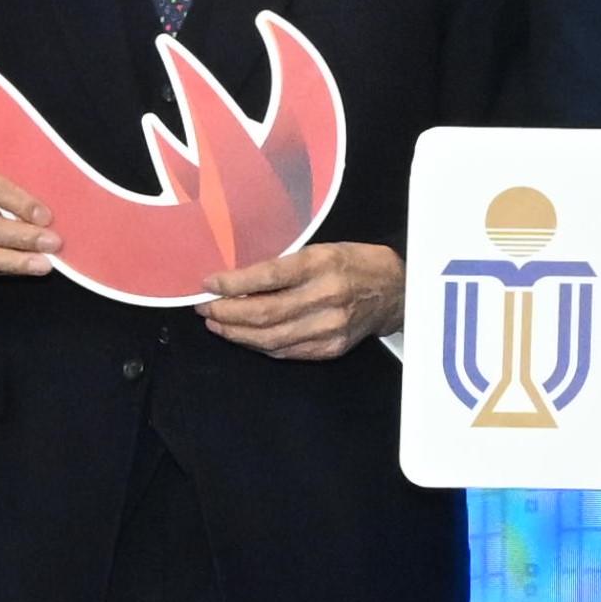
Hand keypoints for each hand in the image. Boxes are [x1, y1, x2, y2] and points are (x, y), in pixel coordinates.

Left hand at [201, 238, 401, 364]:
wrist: (395, 292)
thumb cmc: (354, 263)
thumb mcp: (321, 249)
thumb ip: (285, 266)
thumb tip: (240, 280)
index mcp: (321, 265)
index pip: (267, 277)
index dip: (232, 284)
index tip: (208, 284)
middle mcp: (325, 298)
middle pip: (264, 313)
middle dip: (227, 313)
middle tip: (205, 309)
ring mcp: (328, 328)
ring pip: (270, 339)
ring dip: (237, 333)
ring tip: (217, 324)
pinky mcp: (330, 349)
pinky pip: (285, 352)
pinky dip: (259, 345)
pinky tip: (245, 336)